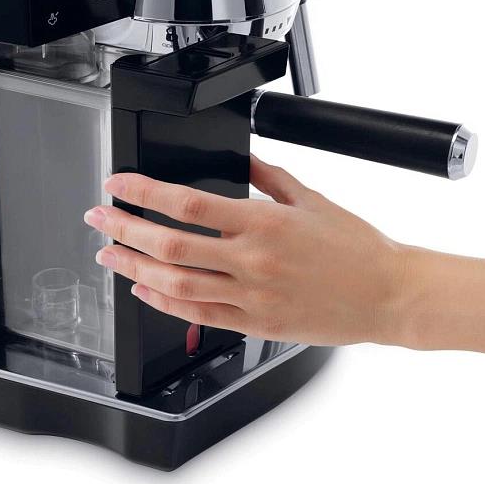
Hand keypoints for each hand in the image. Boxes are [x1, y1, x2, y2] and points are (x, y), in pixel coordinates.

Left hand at [84, 156, 406, 345]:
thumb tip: (242, 159)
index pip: (188, 203)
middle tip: (98, 217)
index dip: (144, 193)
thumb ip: (269, 177)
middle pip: (169, 245)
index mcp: (264, 223)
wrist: (387, 294)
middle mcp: (252, 260)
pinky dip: (164, 302)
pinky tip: (144, 290)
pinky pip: (199, 314)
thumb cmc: (357, 247)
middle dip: (124, 228)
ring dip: (133, 267)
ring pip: (175, 284)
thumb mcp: (312, 200)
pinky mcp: (256, 324)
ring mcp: (252, 297)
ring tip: (109, 254)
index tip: (120, 184)